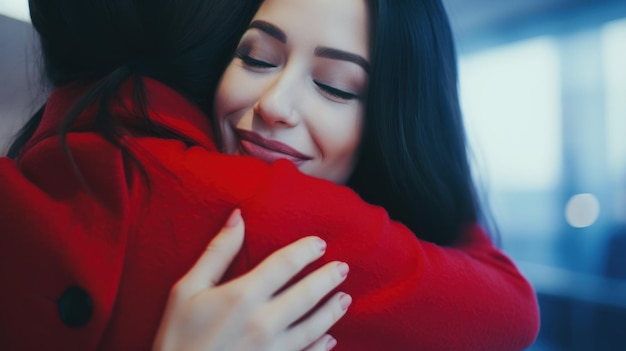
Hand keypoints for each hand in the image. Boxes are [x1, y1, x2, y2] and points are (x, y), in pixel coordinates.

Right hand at [153, 209, 350, 350]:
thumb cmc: (176, 336)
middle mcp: (263, 322)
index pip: (285, 264)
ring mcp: (273, 350)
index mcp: (243, 295)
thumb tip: (238, 216)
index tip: (320, 243)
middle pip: (307, 294)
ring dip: (332, 311)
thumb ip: (217, 252)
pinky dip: (322, 346)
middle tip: (343, 268)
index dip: (306, 250)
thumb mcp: (186, 289)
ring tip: (345, 298)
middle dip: (328, 278)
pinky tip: (330, 338)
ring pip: (314, 327)